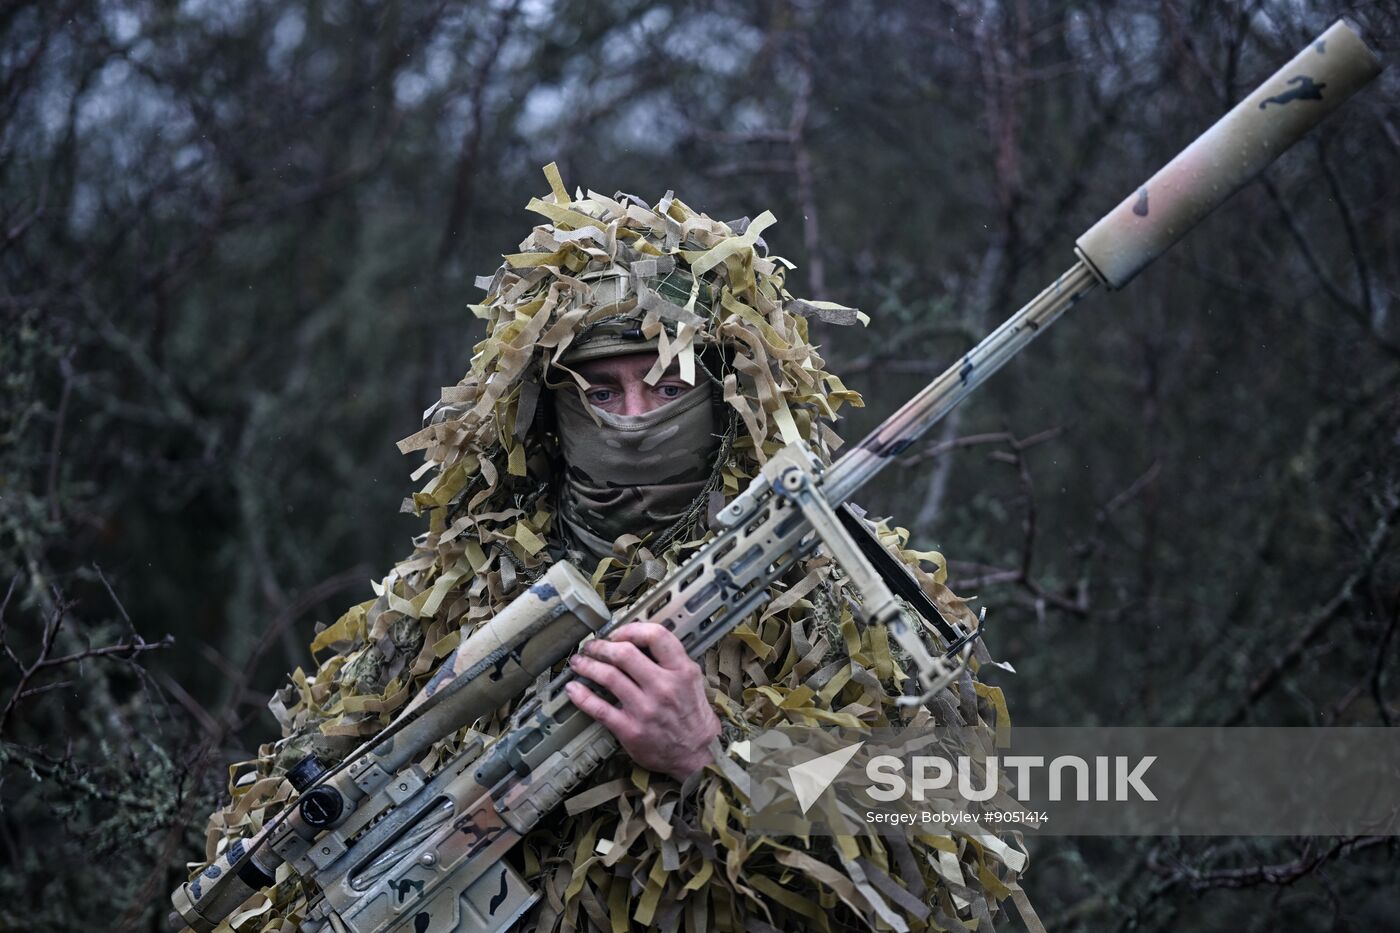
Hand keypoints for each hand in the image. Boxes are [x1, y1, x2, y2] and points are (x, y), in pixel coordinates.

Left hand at [565, 622, 719, 780]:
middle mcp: (664, 687)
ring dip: (587, 666)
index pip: (656, 636)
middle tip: (592, 647)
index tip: (618, 633)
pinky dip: (581, 696)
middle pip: (624, 654)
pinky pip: (599, 709)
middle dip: (601, 646)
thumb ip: (671, 661)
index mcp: (681, 671)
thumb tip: (640, 642)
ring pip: (608, 677)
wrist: (695, 755)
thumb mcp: (692, 680)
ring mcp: (645, 709)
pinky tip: (573, 689)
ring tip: (579, 663)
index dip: (631, 629)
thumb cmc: (692, 716)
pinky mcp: (630, 730)